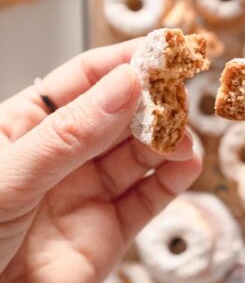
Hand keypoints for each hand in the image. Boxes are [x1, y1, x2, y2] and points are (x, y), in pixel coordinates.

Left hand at [0, 40, 200, 282]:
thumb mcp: (8, 176)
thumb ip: (70, 134)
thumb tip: (125, 85)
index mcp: (28, 127)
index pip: (84, 80)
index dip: (123, 63)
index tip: (160, 51)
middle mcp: (65, 155)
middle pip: (120, 114)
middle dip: (152, 101)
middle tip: (180, 92)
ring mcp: (90, 191)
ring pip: (140, 154)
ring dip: (167, 140)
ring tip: (183, 136)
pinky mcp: (112, 230)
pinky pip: (150, 198)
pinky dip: (174, 179)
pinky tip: (188, 164)